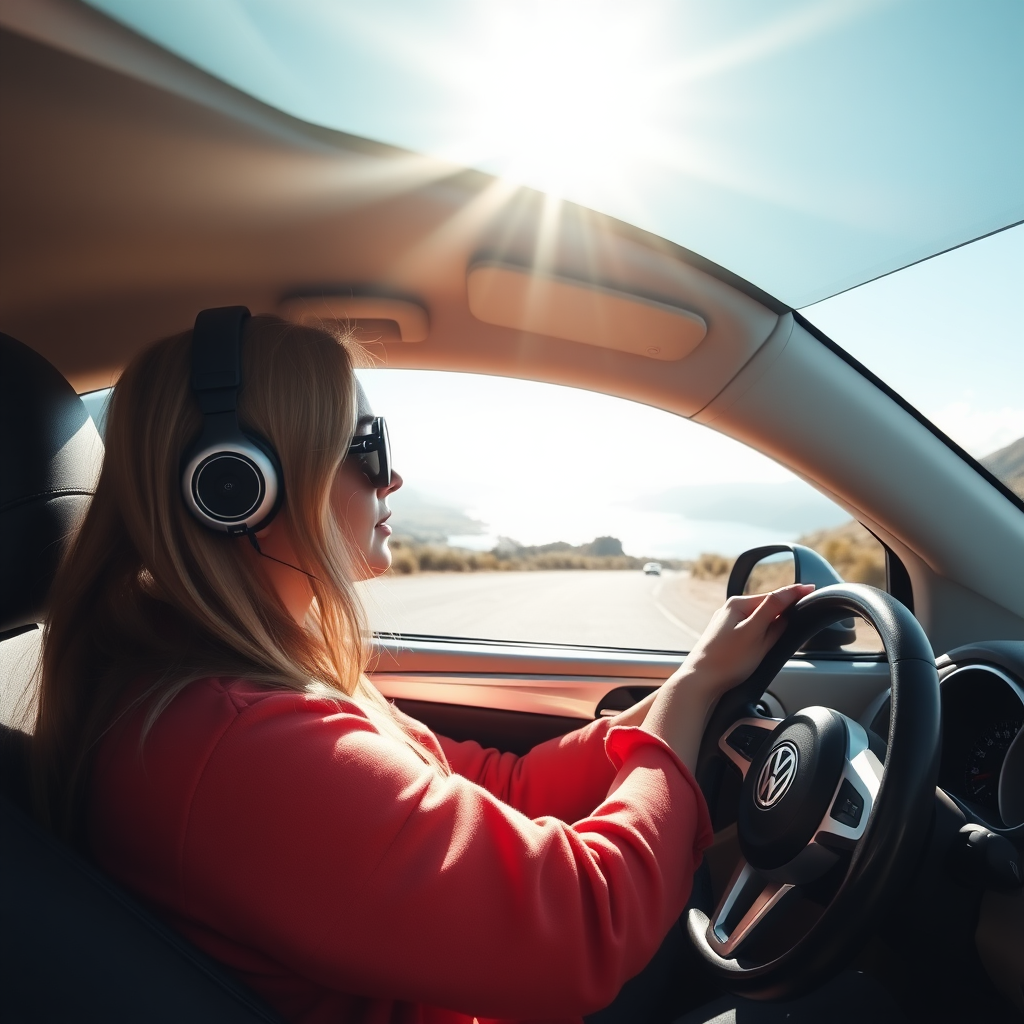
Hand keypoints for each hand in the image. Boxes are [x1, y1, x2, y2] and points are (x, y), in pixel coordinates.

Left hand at [672, 583, 814, 701]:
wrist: (699, 681)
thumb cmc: (726, 660)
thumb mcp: (755, 634)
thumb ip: (772, 613)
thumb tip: (787, 601)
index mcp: (737, 604)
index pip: (773, 596)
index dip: (794, 593)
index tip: (811, 588)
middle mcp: (730, 610)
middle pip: (766, 607)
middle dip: (783, 613)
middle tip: (799, 617)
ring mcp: (726, 624)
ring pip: (758, 620)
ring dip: (771, 625)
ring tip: (781, 636)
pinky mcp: (724, 637)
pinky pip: (749, 630)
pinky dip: (760, 634)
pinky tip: (762, 645)